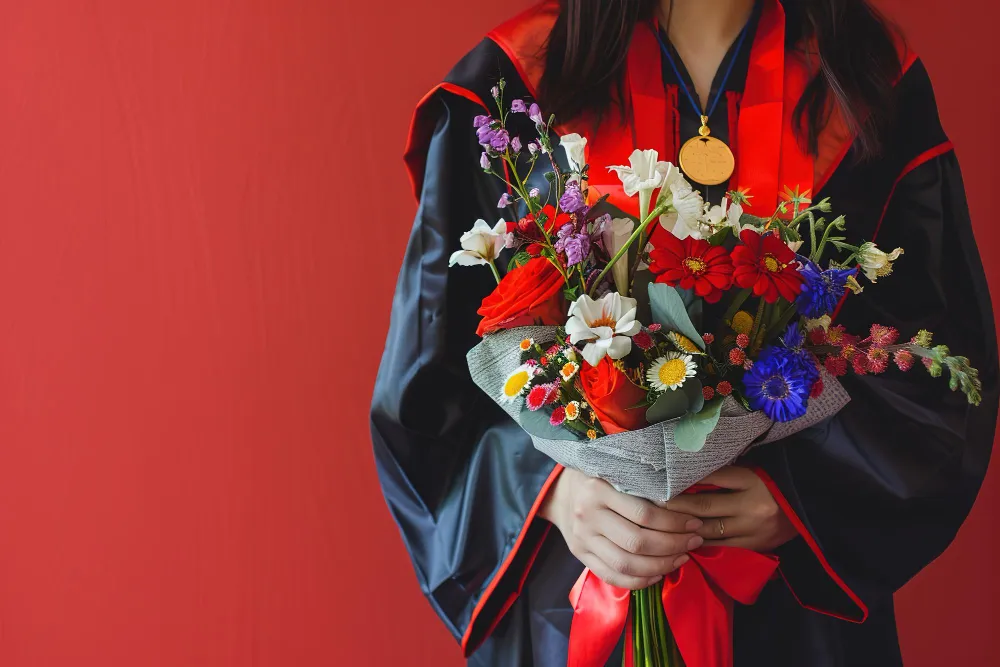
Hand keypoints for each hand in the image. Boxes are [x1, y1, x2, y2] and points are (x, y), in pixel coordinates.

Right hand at [540, 468, 704, 589]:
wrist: (560, 493)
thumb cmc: (599, 478)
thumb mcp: (616, 471)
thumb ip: (642, 484)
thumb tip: (687, 501)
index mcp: (598, 490)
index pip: (644, 514)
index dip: (674, 523)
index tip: (695, 524)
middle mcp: (587, 515)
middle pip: (637, 542)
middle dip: (672, 546)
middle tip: (694, 542)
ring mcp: (582, 538)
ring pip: (625, 564)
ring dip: (660, 566)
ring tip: (681, 558)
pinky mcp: (580, 555)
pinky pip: (611, 576)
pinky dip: (638, 581)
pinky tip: (658, 575)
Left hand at [665, 466, 796, 551]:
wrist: (809, 507)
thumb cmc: (773, 483)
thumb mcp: (752, 471)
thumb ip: (724, 473)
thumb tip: (686, 473)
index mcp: (751, 479)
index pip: (709, 478)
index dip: (684, 481)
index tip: (660, 481)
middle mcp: (751, 505)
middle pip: (703, 506)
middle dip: (675, 506)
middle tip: (651, 503)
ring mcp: (753, 529)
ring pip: (708, 531)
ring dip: (682, 529)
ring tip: (660, 525)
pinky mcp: (754, 546)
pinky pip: (720, 548)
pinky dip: (700, 545)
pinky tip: (682, 543)